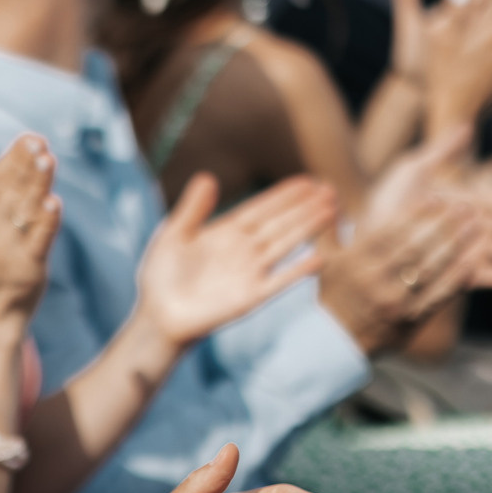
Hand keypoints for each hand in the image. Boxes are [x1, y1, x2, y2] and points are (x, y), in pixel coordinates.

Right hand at [0, 137, 57, 327]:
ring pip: (26, 210)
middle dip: (25, 165)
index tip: (30, 138)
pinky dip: (47, 221)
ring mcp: (8, 248)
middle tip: (39, 142)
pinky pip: (39, 240)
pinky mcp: (29, 267)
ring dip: (37, 184)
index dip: (14, 158)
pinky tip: (55, 202)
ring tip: (48, 160)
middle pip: (11, 191)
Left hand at [132, 173, 335, 347]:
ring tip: (332, 210)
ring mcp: (250, 272)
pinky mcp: (250, 297)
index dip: (284, 195)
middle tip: (330, 189)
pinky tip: (319, 259)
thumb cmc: (162, 276)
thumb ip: (192, 208)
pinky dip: (297, 271)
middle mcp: (244, 249)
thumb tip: (207, 176)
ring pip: (285, 244)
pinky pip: (278, 281)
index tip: (308, 180)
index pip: (262, 208)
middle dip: (305, 206)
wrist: (159, 316)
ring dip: (307, 228)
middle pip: (280, 222)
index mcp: (226, 232)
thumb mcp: (173, 236)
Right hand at [316, 193, 485, 352]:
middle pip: (415, 249)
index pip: (389, 233)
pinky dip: (458, 277)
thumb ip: (328, 222)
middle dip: (443, 225)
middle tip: (465, 206)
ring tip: (476, 226)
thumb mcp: (323, 257)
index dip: (415, 214)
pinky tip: (475, 260)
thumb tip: (326, 187)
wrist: (337, 341)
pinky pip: (440, 295)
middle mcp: (375, 282)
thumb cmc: (333, 292)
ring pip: (431, 270)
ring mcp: (395, 302)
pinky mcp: (412, 320)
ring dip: (457, 246)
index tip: (436, 197)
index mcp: (354, 264)